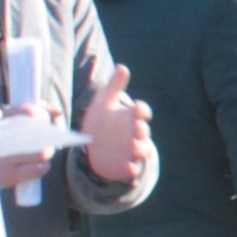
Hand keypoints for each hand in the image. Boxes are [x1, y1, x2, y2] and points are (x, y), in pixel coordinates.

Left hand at [80, 63, 150, 186]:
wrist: (92, 147)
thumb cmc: (101, 122)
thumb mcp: (104, 102)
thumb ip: (114, 86)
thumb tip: (122, 67)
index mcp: (131, 117)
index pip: (142, 112)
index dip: (141, 110)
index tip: (136, 107)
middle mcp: (134, 133)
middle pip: (144, 131)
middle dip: (141, 129)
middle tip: (136, 126)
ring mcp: (131, 150)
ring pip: (142, 150)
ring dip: (139, 147)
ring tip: (132, 144)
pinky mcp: (126, 166)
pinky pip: (133, 169)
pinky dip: (132, 168)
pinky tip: (127, 166)